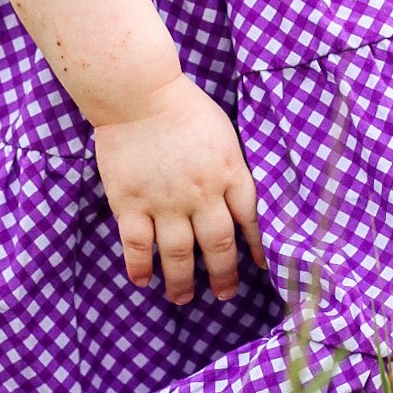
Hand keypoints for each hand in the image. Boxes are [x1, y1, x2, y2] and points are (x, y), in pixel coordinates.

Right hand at [92, 74, 265, 304]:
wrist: (138, 94)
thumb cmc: (183, 105)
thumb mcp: (224, 132)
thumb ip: (231, 165)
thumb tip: (237, 193)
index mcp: (229, 172)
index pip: (251, 219)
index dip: (259, 246)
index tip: (261, 265)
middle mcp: (201, 194)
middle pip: (218, 245)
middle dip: (224, 275)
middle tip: (224, 294)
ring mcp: (165, 201)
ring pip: (178, 254)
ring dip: (182, 281)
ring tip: (182, 298)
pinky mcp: (131, 203)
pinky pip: (137, 245)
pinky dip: (140, 267)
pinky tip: (143, 281)